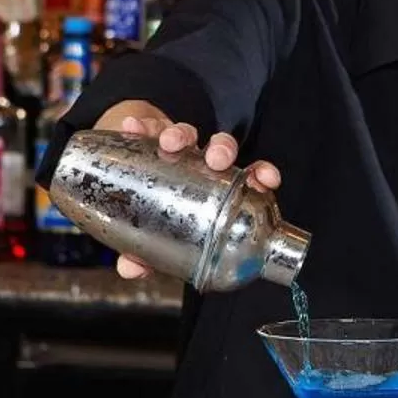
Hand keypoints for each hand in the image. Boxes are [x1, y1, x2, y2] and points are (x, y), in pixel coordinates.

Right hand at [91, 103, 282, 279]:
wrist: (131, 171)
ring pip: (189, 134)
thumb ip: (148, 256)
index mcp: (219, 186)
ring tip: (168, 142)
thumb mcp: (158, 235)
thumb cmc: (158, 209)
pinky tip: (131, 127)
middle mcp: (202, 163)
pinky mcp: (151, 131)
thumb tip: (130, 271)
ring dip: (181, 134)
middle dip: (222, 150)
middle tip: (215, 160)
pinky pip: (149, 126)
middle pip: (222, 149)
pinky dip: (142, 126)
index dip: (263, 175)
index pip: (250, 176)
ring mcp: (178, 146)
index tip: (268, 179)